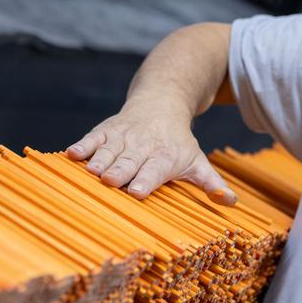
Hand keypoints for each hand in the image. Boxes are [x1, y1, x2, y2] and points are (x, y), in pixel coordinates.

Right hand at [66, 100, 237, 205]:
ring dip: (99, 160)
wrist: (162, 100)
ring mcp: (122, 136)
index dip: (146, 180)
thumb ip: (211, 183)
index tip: (137, 192)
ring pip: (108, 150)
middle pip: (129, 161)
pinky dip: (82, 145)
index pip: (154, 170)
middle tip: (111, 181)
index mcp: (164, 156)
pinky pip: (92, 137)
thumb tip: (231, 202)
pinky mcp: (105, 129)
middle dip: (120, 171)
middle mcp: (142, 146)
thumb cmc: (179, 142)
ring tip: (90, 172)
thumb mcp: (197, 160)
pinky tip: (71, 154)